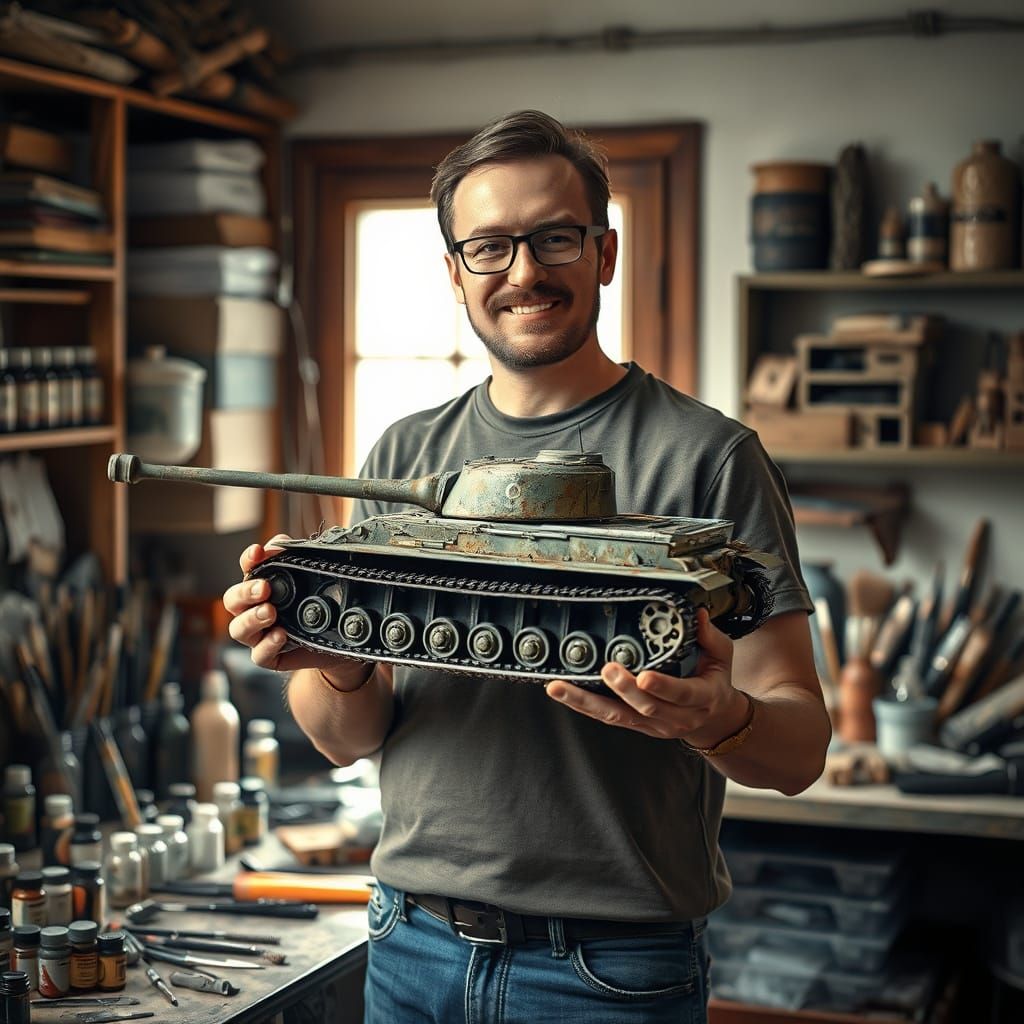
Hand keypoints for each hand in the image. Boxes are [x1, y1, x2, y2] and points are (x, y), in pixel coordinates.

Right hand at [223, 534, 370, 686]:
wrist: (341, 638)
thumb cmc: (322, 603)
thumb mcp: (315, 576)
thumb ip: (297, 556)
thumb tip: (280, 545)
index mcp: (263, 585)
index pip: (248, 568)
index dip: (249, 559)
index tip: (258, 552)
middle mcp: (255, 609)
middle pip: (232, 600)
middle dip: (245, 592)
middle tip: (264, 588)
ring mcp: (260, 634)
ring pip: (238, 629)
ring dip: (251, 619)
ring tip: (270, 612)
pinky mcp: (271, 656)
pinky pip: (260, 655)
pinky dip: (268, 644)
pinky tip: (281, 635)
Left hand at [545, 608, 748, 743]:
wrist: (713, 719)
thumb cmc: (714, 682)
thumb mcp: (722, 657)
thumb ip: (709, 635)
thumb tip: (697, 614)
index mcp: (701, 698)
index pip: (682, 694)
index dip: (662, 686)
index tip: (644, 676)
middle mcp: (676, 717)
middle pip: (646, 707)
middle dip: (623, 689)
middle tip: (607, 669)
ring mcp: (653, 725)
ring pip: (617, 716)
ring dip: (586, 702)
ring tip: (562, 688)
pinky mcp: (635, 725)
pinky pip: (607, 717)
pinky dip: (584, 706)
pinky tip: (564, 694)